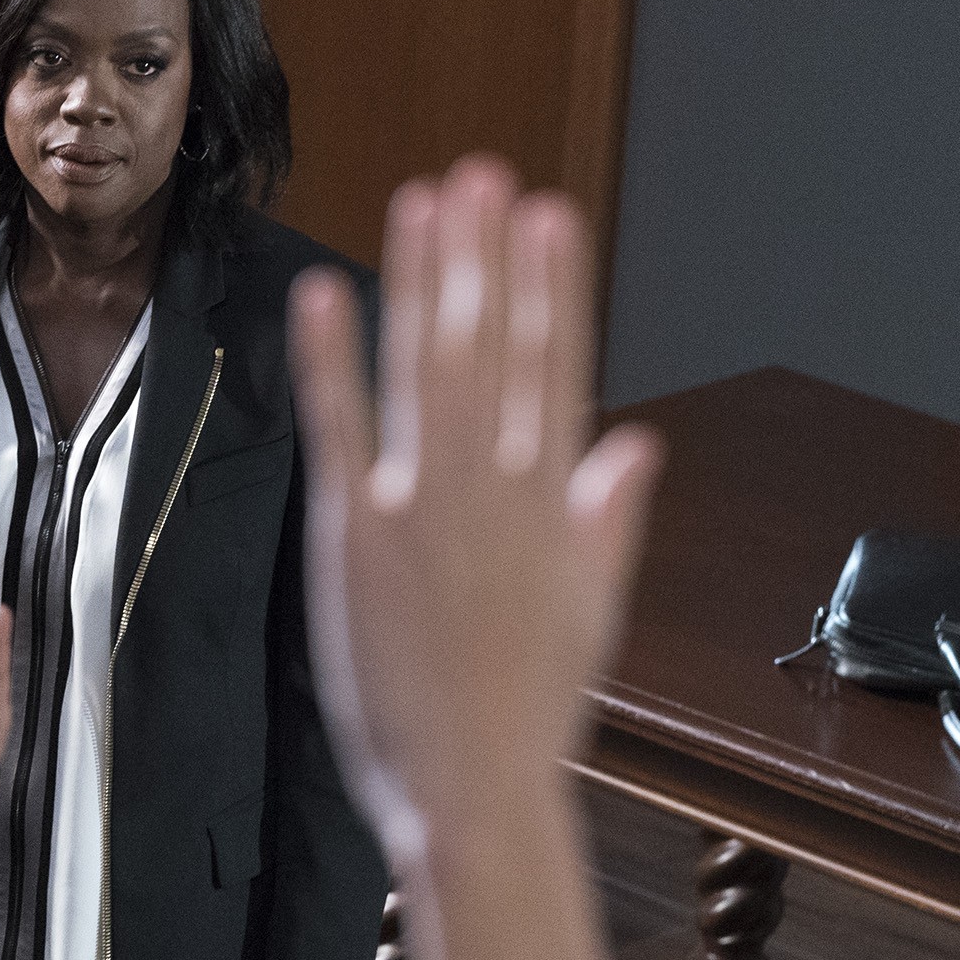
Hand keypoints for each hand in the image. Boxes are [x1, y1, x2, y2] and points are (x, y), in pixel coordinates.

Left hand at [285, 156, 664, 862]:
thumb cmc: (525, 711)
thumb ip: (607, 518)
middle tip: (481, 173)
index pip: (557, 369)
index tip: (551, 215)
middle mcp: (494, 490)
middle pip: (493, 348)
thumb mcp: (589, 609)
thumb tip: (636, 443)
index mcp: (554, 505)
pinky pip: (340, 427)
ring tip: (425, 200)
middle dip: (487, 256)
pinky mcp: (355, 534)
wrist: (471, 787)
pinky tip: (324, 289)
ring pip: (429, 367)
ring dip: (425, 277)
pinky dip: (331, 357)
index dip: (553, 286)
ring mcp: (424, 506)